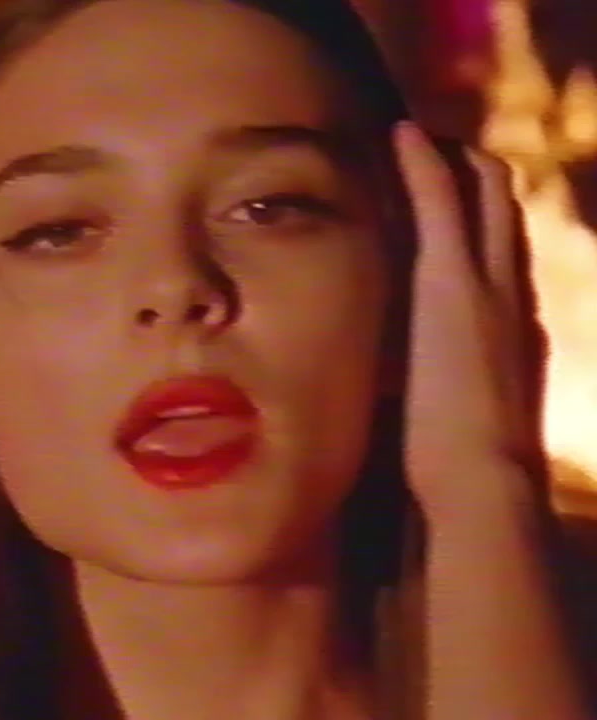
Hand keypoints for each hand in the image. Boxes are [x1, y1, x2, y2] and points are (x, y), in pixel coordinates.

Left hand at [394, 122, 545, 519]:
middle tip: (431, 148)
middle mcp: (512, 295)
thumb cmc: (459, 472)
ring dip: (450, 157)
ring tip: (412, 134)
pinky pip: (440, 200)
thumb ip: (444, 394)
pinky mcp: (452, 282)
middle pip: (504, 209)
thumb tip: (413, 397)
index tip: (450, 196)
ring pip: (484, 192)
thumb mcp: (459, 422)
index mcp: (513, 329)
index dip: (482, 217)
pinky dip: (422, 162)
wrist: (483, 483)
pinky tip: (399, 134)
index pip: (504, 253)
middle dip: (472, 171)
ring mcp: (487, 284)